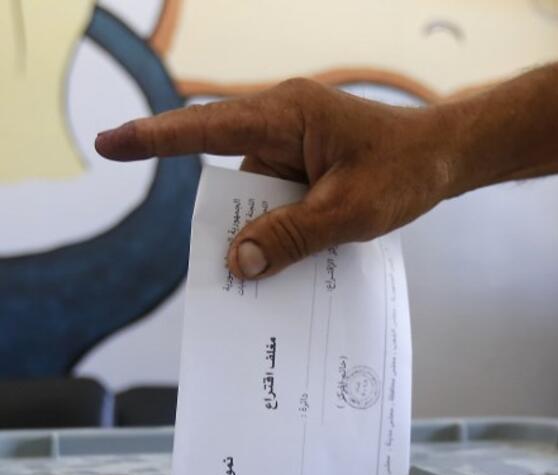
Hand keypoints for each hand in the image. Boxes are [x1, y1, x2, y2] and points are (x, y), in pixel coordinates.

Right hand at [95, 78, 461, 277]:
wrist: (446, 158)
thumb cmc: (404, 171)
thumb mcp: (347, 212)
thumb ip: (291, 236)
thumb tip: (239, 262)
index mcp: (287, 117)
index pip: (208, 128)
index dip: (156, 139)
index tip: (109, 145)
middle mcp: (284, 124)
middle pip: (231, 172)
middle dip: (228, 217)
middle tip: (224, 267)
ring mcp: (296, 146)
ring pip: (255, 192)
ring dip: (260, 229)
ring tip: (269, 272)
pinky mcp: (309, 165)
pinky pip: (279, 197)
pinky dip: (280, 226)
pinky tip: (291, 258)